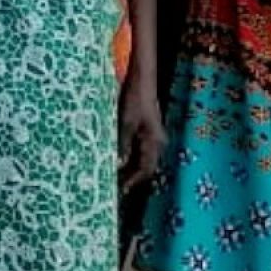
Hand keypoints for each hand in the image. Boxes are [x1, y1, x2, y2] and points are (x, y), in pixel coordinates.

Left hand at [117, 78, 165, 194]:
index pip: (145, 169)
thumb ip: (122, 144)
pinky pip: (138, 149)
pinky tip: (116, 160)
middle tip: (114, 188)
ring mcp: (152, 136)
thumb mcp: (125, 122)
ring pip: (141, 159)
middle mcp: (156, 141)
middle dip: (130, 178)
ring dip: (129, 168)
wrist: (142, 79)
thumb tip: (117, 165)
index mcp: (154, 141)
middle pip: (144, 166)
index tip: (120, 191)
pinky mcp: (146, 130)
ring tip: (113, 178)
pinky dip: (128, 157)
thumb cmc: (134, 98)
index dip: (133, 181)